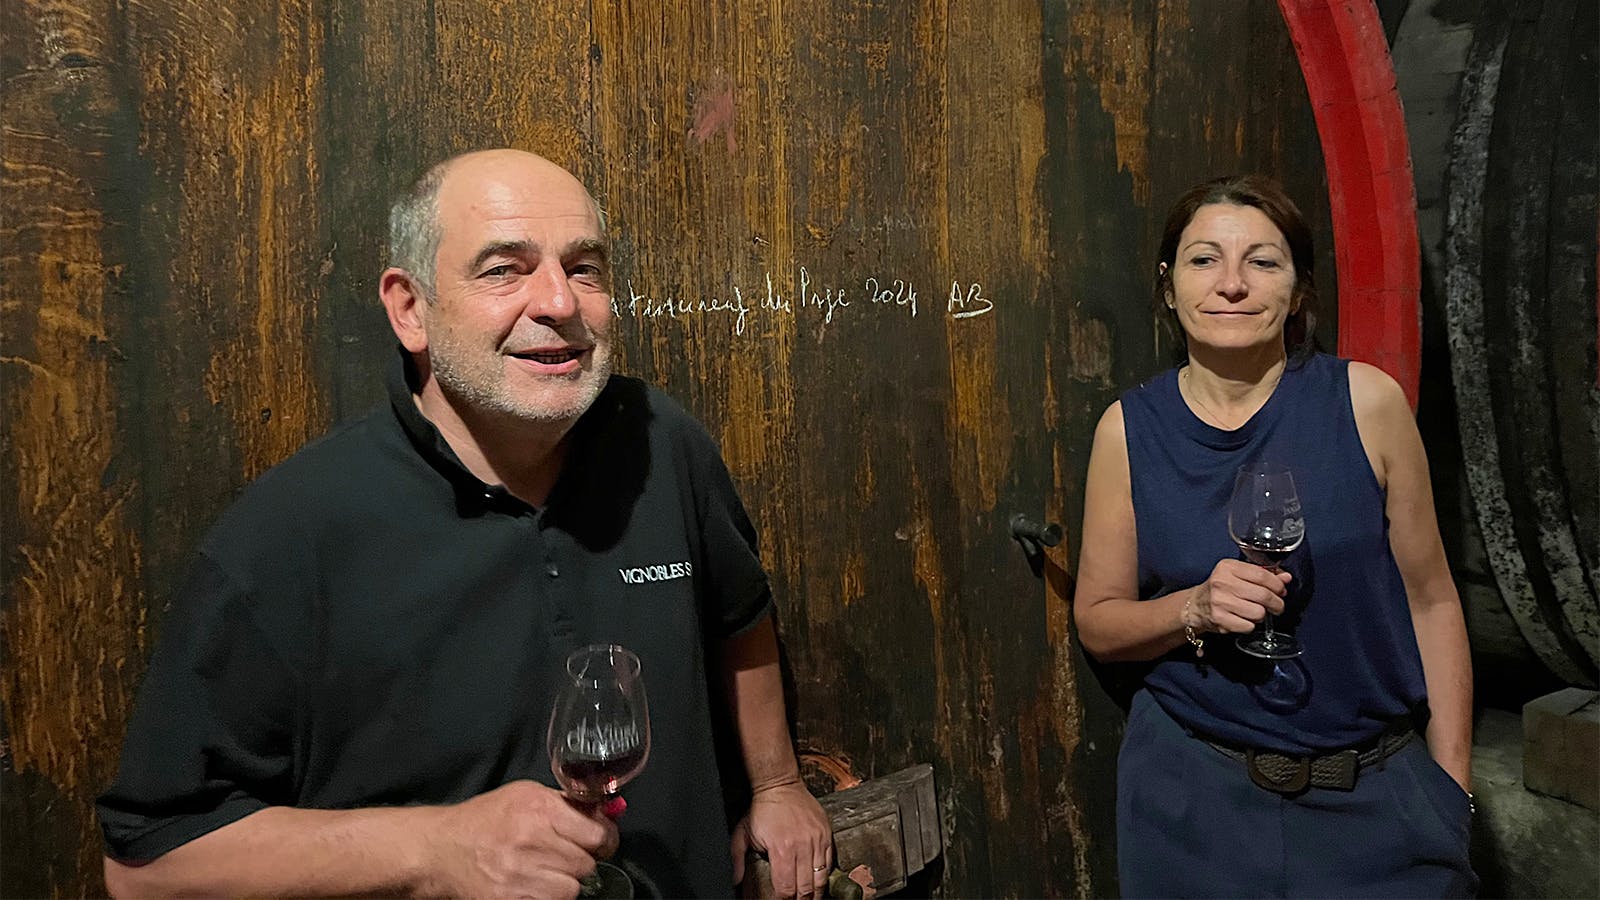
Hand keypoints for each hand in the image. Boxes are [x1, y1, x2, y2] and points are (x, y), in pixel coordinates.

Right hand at [419, 780, 618, 898]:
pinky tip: (532, 884)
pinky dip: (547, 896)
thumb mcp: (525, 796)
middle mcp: (532, 839)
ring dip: (564, 882)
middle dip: (580, 860)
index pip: (598, 833)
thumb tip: (607, 813)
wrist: (441, 850)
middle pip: (587, 863)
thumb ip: (567, 803)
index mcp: (539, 808)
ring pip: (573, 888)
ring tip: (543, 871)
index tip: (598, 841)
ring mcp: (521, 873)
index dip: (603, 839)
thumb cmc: (485, 820)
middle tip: (562, 855)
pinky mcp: (512, 899)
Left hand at [730, 779, 832, 897]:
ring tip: (809, 899)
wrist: (780, 785)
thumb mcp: (742, 833)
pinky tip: (817, 881)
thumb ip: (736, 859)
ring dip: (814, 893)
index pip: (786, 887)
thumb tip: (736, 880)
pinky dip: (824, 875)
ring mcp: (816, 840)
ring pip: (820, 878)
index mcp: (781, 849)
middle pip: (806, 888)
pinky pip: (829, 862)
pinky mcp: (826, 834)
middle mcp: (801, 846)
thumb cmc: (761, 808)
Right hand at [1185, 559, 1291, 634]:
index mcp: (1228, 567)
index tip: (1281, 590)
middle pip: (1263, 595)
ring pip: (1258, 613)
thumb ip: (1263, 575)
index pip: (1262, 575)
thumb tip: (1286, 578)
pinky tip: (1244, 619)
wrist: (1196, 604)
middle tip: (1277, 606)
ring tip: (1255, 612)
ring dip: (1261, 615)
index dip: (1277, 585)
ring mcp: (1220, 601)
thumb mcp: (1238, 575)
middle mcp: (1222, 583)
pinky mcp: (1219, 618)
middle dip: (1276, 603)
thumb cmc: (1220, 588)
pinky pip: (1248, 626)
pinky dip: (1250, 625)